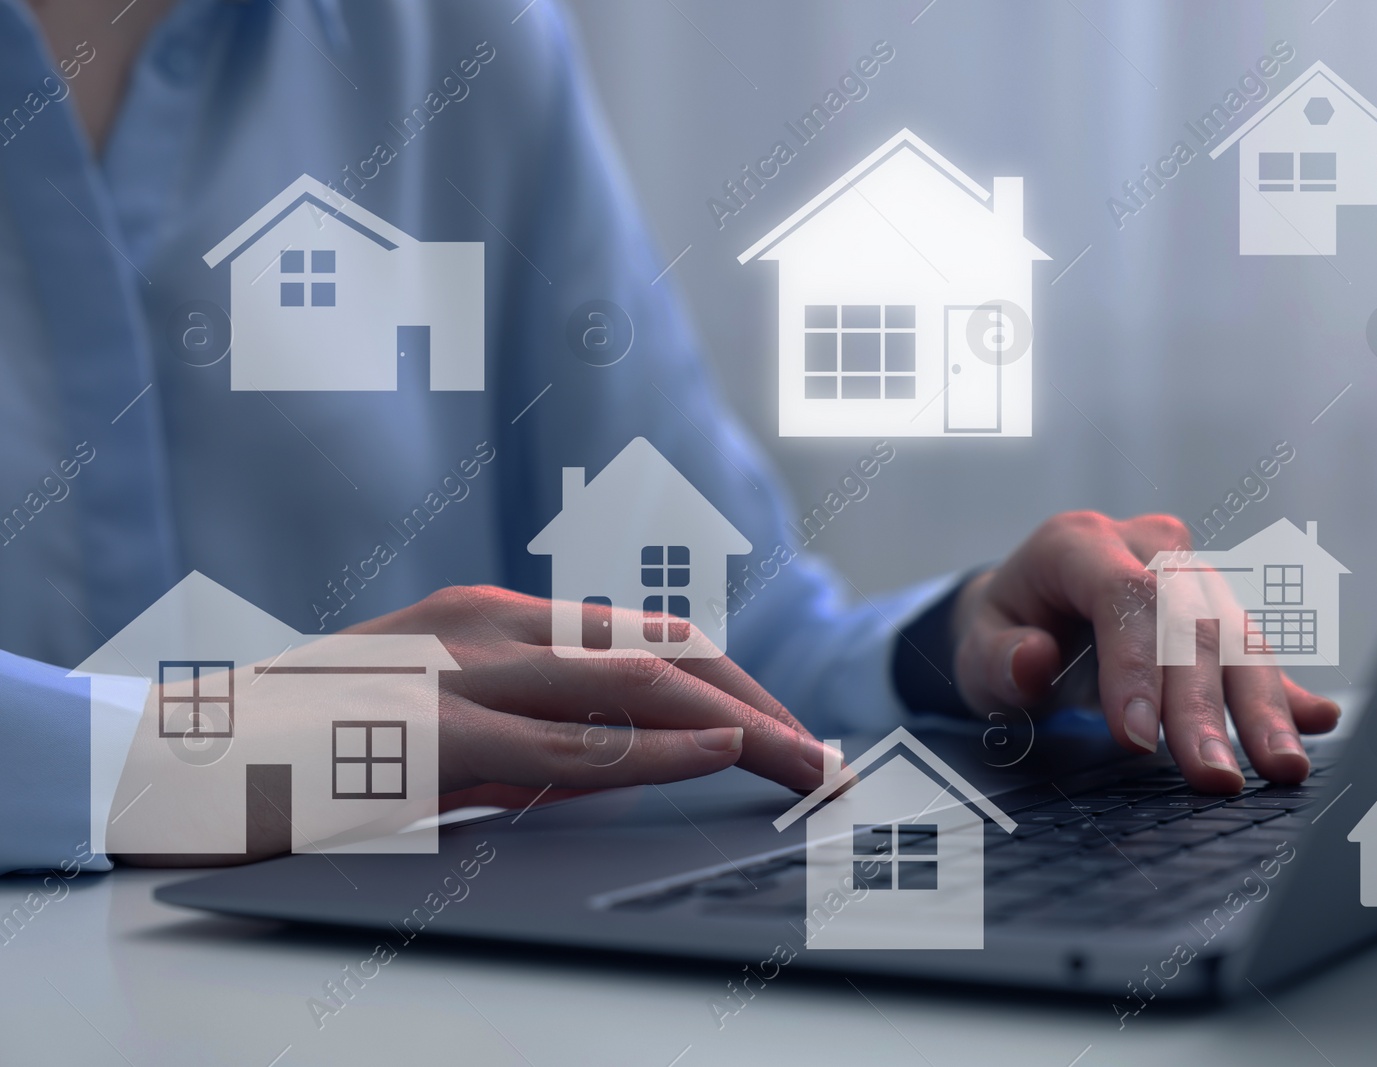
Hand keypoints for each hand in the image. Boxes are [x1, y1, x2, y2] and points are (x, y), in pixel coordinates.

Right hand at [114, 587, 830, 865]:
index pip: (648, 642)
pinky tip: (718, 749)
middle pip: (667, 652)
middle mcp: (492, 628)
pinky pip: (567, 738)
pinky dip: (657, 742)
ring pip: (638, 682)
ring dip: (742, 723)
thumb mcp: (441, 726)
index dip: (737, 682)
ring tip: (811, 761)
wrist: (177, 754)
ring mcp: (464, 672)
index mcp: (496, 624)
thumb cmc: (312, 745)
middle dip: (763, 702)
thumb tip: (627, 759)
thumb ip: (529, 733)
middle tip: (828, 758)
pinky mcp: (432, 732)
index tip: (793, 732)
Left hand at [949, 512, 1339, 792]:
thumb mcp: (975, 643)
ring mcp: (1189, 574)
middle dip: (1204, 705)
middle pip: (1188, 619)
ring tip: (1280, 767)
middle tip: (1215, 776)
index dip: (1136, 665)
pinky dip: (1285, 690)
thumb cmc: (1003, 626)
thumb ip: (996, 657)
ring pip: (1234, 634)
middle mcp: (1145, 547)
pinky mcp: (1216, 610)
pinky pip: (1254, 648)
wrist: (1028, 604)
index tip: (1138, 738)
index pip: (1123, 594)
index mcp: (1078, 543)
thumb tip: (1031, 661)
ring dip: (1261, 706)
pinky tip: (1318, 719)